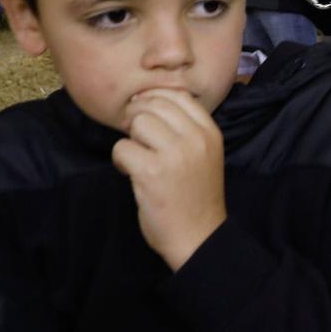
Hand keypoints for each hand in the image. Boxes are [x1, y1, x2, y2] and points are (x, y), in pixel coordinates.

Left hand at [111, 89, 226, 270]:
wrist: (199, 236)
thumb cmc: (197, 196)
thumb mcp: (206, 154)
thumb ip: (187, 128)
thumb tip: (149, 101)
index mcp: (210, 132)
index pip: (178, 94)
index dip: (155, 100)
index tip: (147, 117)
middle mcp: (195, 139)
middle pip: (154, 104)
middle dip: (138, 118)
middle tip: (137, 139)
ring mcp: (174, 154)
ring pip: (137, 122)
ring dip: (130, 139)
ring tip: (137, 157)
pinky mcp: (151, 172)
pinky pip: (122, 148)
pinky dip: (120, 160)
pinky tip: (130, 173)